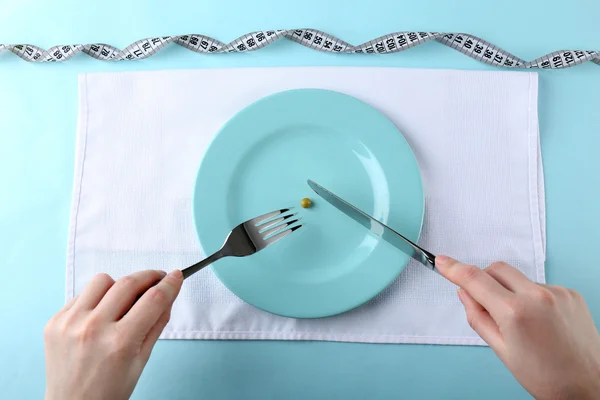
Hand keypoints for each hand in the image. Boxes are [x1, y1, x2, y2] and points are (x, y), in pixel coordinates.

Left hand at [44, 269, 182, 399]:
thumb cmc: (109, 390)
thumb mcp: (142, 359)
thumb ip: (157, 323)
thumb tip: (168, 294)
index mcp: (120, 342)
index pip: (154, 299)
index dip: (170, 284)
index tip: (175, 276)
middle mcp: (93, 328)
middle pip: (129, 282)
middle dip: (148, 277)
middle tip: (157, 280)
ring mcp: (70, 323)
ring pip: (102, 281)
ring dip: (119, 285)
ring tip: (124, 301)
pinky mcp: (55, 322)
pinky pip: (82, 295)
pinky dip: (96, 299)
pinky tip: (101, 315)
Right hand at [436, 256, 599, 399]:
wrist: (588, 387)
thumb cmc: (546, 377)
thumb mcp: (501, 351)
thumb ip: (477, 317)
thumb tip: (465, 293)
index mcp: (515, 312)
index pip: (474, 279)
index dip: (454, 269)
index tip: (442, 261)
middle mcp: (537, 296)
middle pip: (496, 269)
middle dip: (485, 280)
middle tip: (488, 305)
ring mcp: (557, 293)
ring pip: (519, 278)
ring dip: (511, 292)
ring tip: (523, 323)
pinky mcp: (571, 294)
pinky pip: (540, 286)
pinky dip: (532, 298)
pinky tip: (541, 322)